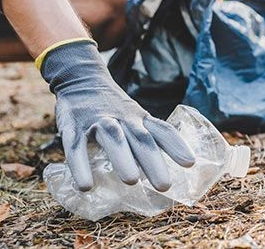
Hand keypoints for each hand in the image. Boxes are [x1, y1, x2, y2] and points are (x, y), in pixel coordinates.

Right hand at [39, 39, 195, 191]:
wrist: (81, 78)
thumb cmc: (112, 106)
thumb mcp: (133, 117)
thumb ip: (144, 140)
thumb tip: (159, 172)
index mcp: (139, 118)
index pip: (162, 130)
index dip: (176, 145)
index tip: (190, 163)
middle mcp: (123, 118)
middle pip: (141, 138)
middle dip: (153, 161)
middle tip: (165, 186)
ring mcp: (98, 121)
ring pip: (114, 138)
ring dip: (123, 159)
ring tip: (132, 182)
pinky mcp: (74, 126)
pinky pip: (76, 147)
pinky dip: (81, 166)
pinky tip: (86, 186)